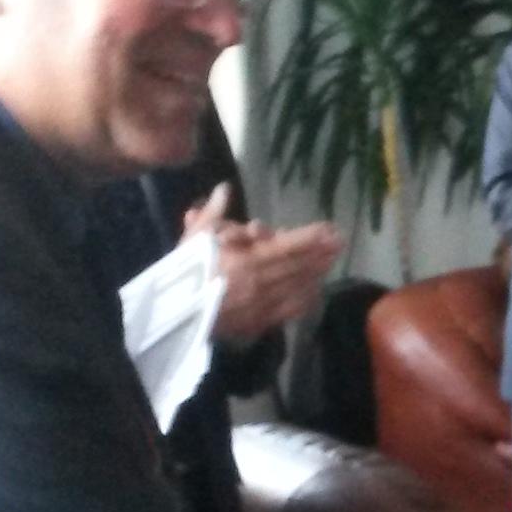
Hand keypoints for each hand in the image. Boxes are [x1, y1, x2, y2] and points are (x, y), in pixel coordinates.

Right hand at [184, 187, 342, 345]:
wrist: (171, 316)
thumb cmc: (182, 273)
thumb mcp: (193, 239)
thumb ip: (213, 214)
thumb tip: (224, 188)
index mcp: (243, 260)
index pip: (285, 246)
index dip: (309, 237)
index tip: (329, 229)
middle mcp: (258, 283)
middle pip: (298, 266)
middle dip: (320, 253)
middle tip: (339, 243)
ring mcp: (261, 305)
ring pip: (298, 287)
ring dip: (317, 273)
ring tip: (331, 261)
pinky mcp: (259, 323)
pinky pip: (289, 310)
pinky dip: (305, 298)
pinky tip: (315, 290)